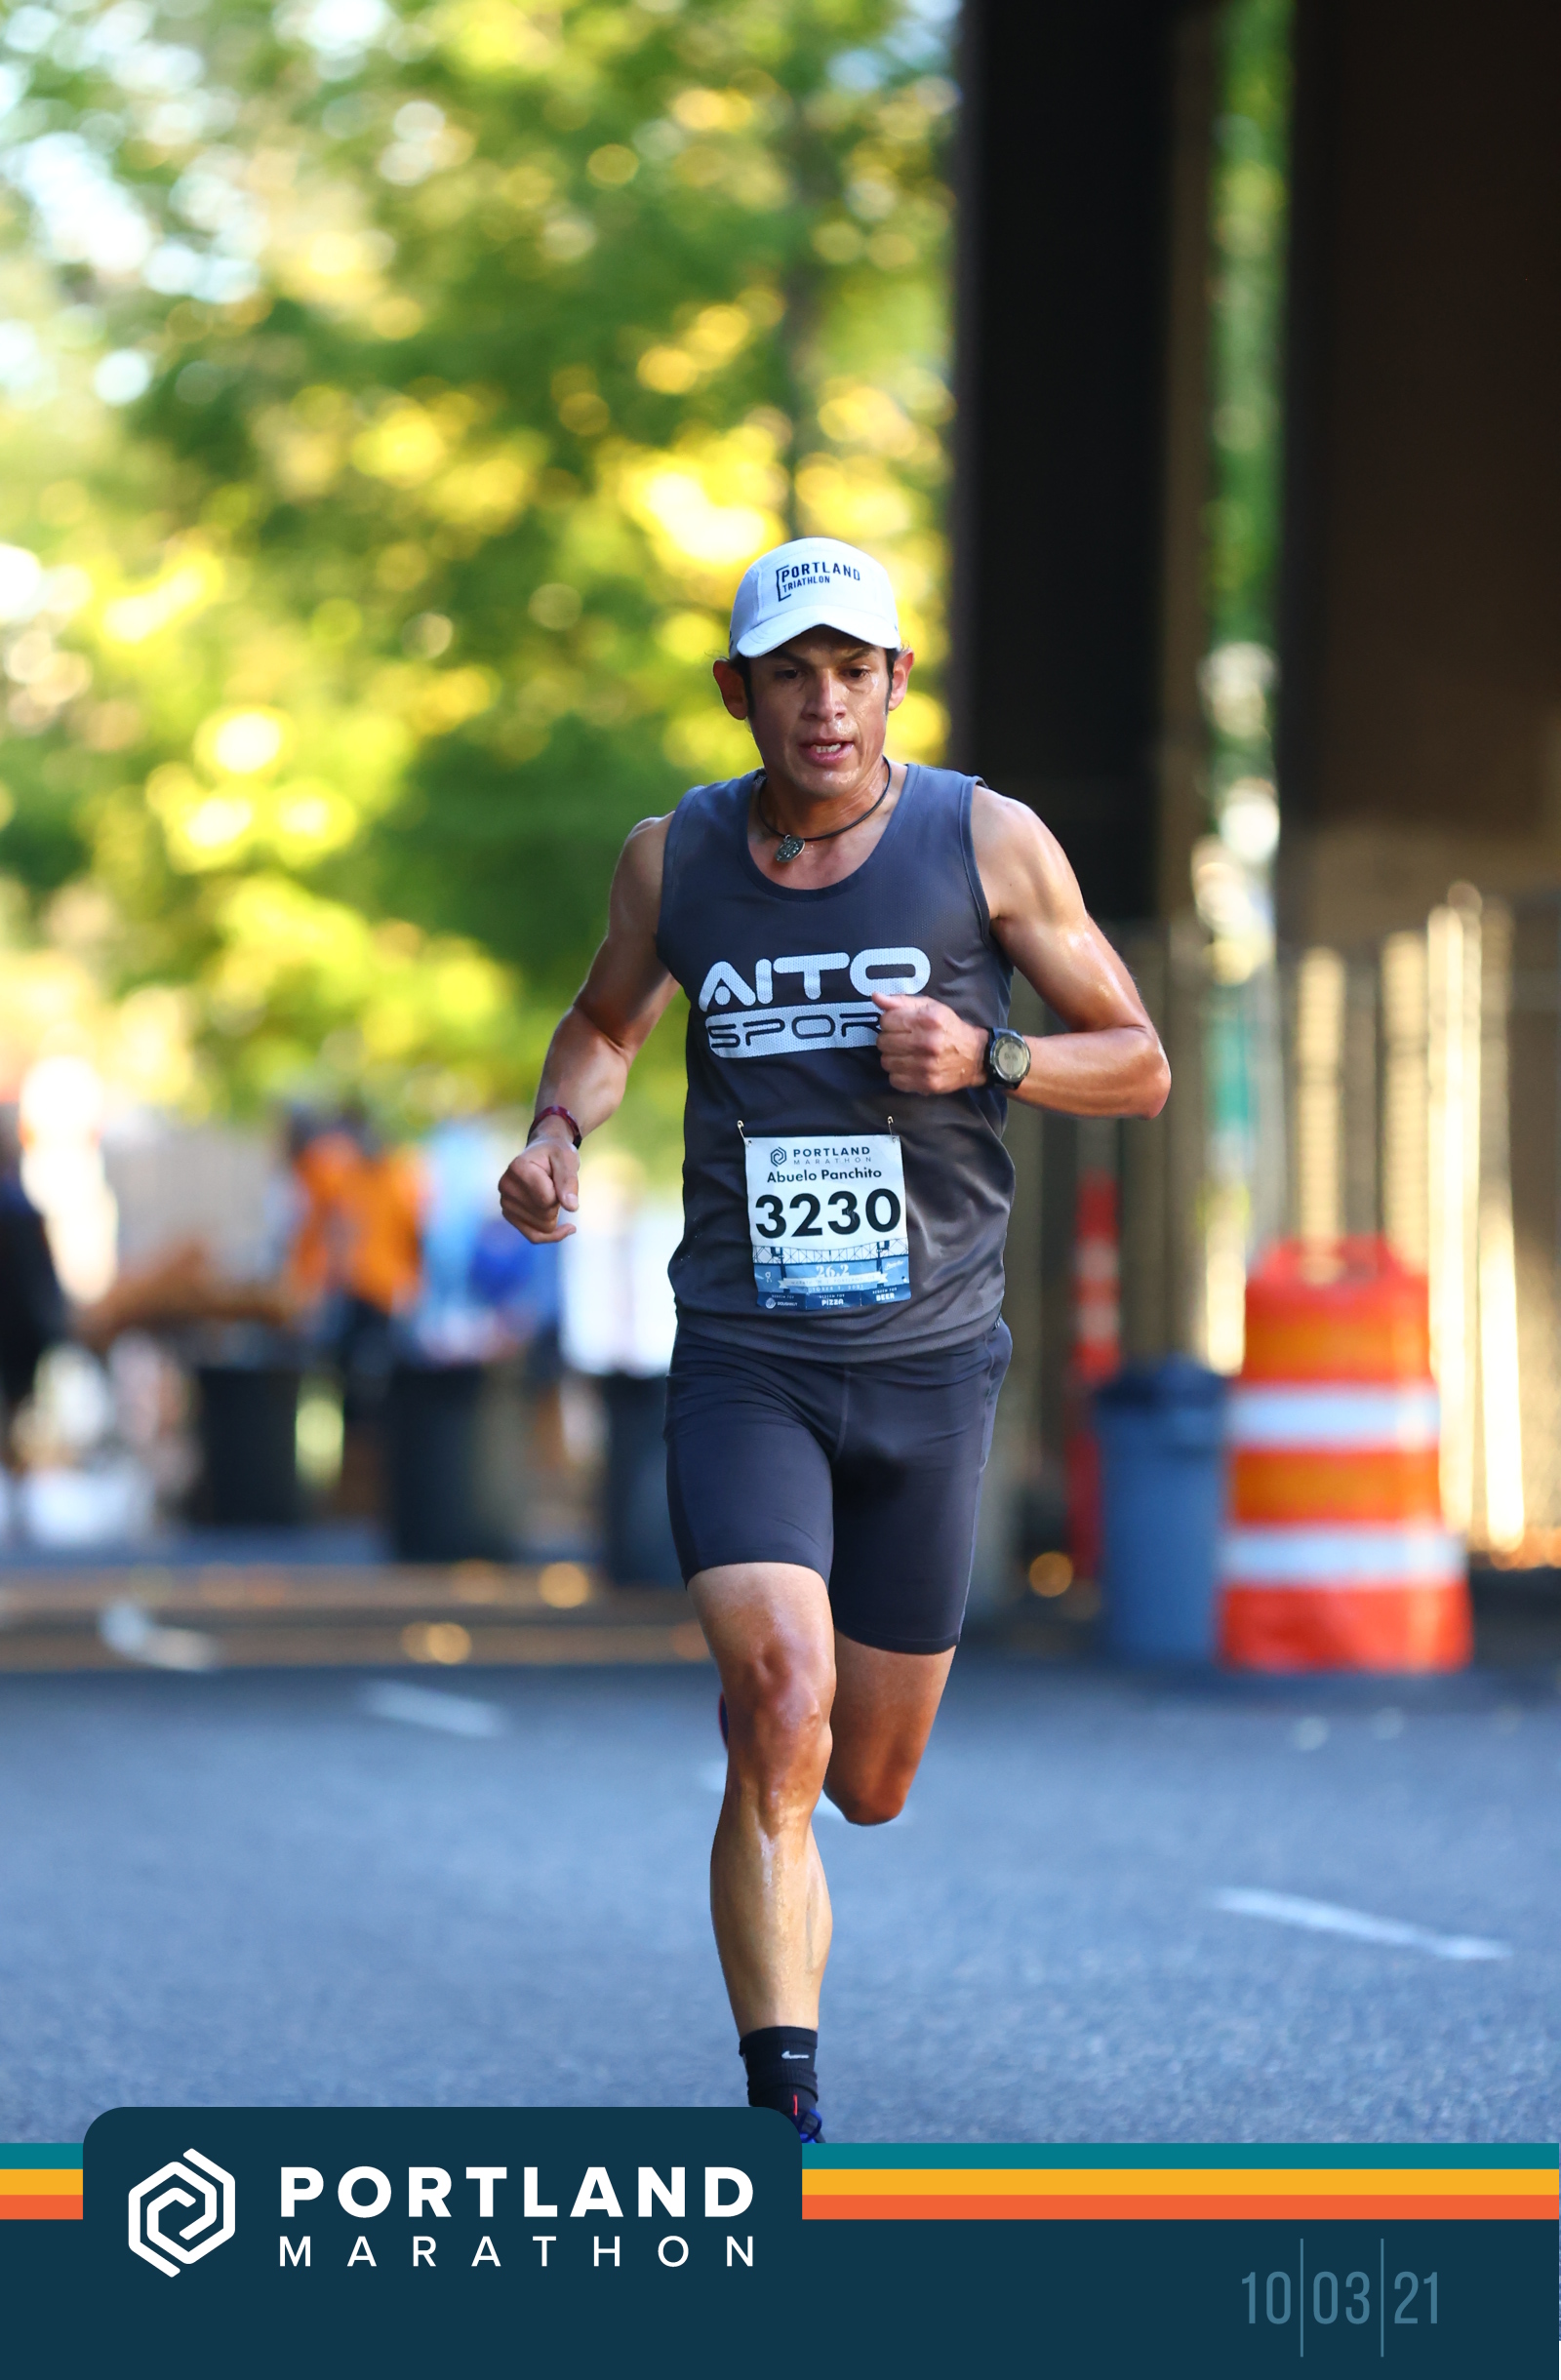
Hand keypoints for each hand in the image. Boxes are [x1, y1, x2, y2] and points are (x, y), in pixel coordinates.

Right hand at [498, 1133, 579, 1242]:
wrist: (542, 1153)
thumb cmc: (556, 1153)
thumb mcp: (567, 1158)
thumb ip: (569, 1181)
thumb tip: (571, 1207)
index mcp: (519, 1168)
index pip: (547, 1199)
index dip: (563, 1194)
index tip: (561, 1178)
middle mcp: (506, 1186)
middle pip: (545, 1215)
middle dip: (558, 1204)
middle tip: (556, 1186)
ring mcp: (505, 1202)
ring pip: (542, 1228)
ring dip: (554, 1215)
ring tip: (551, 1194)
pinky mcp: (509, 1215)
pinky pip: (533, 1236)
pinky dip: (551, 1235)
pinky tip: (564, 1228)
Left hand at [872, 994, 986, 1093]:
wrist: (975, 1057)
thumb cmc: (949, 1028)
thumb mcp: (930, 1007)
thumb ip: (901, 1002)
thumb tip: (875, 997)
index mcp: (928, 1019)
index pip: (886, 1020)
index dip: (890, 1022)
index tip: (899, 1025)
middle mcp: (926, 1042)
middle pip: (883, 1042)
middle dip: (889, 1039)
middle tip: (902, 1040)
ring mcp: (926, 1066)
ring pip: (886, 1061)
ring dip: (892, 1057)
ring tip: (905, 1054)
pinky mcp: (926, 1083)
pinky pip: (894, 1079)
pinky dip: (898, 1074)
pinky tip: (909, 1067)